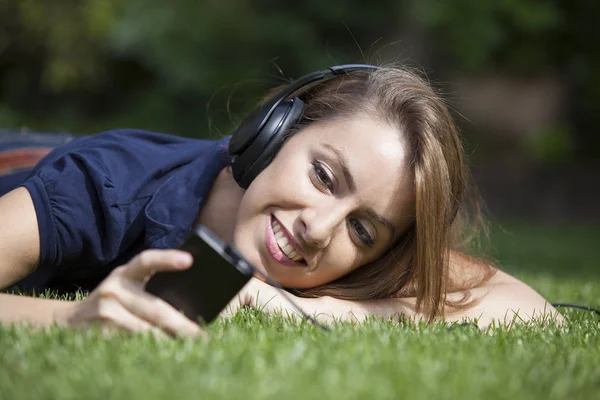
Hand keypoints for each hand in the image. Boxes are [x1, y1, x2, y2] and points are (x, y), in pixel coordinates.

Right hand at [57, 249, 203, 337]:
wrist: (70, 320)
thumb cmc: (113, 299)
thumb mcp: (126, 284)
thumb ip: (149, 284)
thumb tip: (191, 298)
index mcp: (125, 273)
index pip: (146, 260)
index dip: (167, 258)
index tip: (189, 260)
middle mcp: (114, 289)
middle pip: (155, 308)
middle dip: (181, 324)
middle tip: (201, 335)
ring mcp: (106, 312)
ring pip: (146, 331)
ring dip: (168, 341)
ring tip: (188, 346)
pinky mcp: (101, 334)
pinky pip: (132, 344)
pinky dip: (151, 350)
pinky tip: (164, 354)